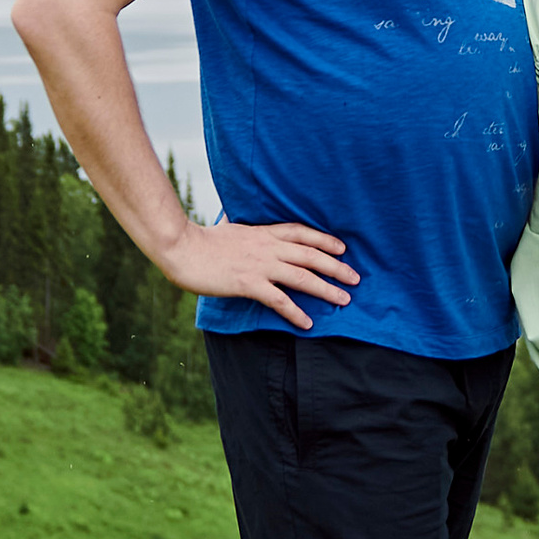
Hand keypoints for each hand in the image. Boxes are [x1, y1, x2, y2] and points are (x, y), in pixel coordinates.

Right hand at [161, 213, 358, 331]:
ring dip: (326, 289)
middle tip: (356, 278)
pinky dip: (296, 312)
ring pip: (302, 276)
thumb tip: (234, 215)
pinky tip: (307, 323)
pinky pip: (279, 300)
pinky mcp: (248, 283)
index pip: (301, 232)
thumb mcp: (226, 225)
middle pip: (310, 255)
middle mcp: (267, 247)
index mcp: (263, 232)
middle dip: (336, 267)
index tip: (342, 248)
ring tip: (344, 299)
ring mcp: (259, 265)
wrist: (183, 248)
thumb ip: (238, 223)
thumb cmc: (201, 240)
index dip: (325, 239)